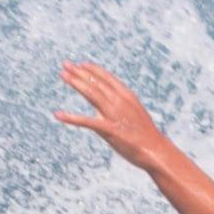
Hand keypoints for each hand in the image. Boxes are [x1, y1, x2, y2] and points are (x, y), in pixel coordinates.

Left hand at [53, 62, 168, 168]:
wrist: (156, 149)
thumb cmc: (144, 134)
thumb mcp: (133, 113)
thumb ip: (117, 106)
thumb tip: (102, 106)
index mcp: (127, 95)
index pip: (107, 78)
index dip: (92, 70)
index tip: (81, 64)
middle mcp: (120, 101)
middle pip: (96, 83)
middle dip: (79, 73)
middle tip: (65, 65)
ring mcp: (114, 114)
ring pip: (91, 94)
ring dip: (75, 83)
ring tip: (63, 75)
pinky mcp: (109, 129)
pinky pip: (86, 122)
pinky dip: (71, 118)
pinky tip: (58, 114)